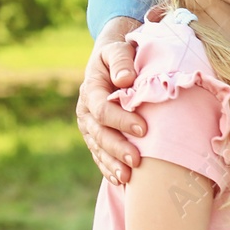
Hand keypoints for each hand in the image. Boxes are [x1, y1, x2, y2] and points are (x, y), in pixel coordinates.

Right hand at [77, 15, 145, 184]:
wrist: (113, 58)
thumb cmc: (121, 52)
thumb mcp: (118, 49)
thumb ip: (121, 61)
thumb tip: (124, 79)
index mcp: (91, 89)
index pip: (103, 110)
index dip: (121, 120)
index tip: (143, 129)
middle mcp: (86, 110)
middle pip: (99, 133)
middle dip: (117, 148)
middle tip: (137, 160)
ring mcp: (89, 125)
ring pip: (98, 147)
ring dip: (111, 163)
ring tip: (128, 177)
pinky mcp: (95, 134)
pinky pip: (99, 154)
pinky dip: (108, 167)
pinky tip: (120, 181)